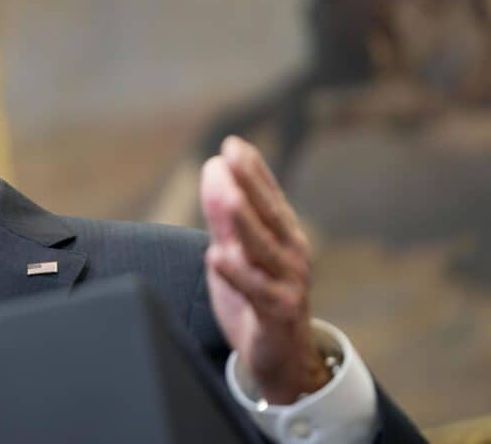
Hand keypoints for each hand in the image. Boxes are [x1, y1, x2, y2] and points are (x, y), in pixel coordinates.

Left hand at [200, 136, 329, 403]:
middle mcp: (291, 255)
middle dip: (251, 183)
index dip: (253, 170)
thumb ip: (224, 217)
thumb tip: (213, 171)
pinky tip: (216, 256)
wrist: (281, 359)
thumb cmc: (257, 298)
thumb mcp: (236, 252)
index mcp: (283, 237)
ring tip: (228, 197)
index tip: (233, 145)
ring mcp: (288, 284)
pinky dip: (237, 274)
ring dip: (246, 222)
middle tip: (230, 155)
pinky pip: (256, 292)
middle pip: (269, 215)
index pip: (268, 197)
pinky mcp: (278, 313)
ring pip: (265, 250)